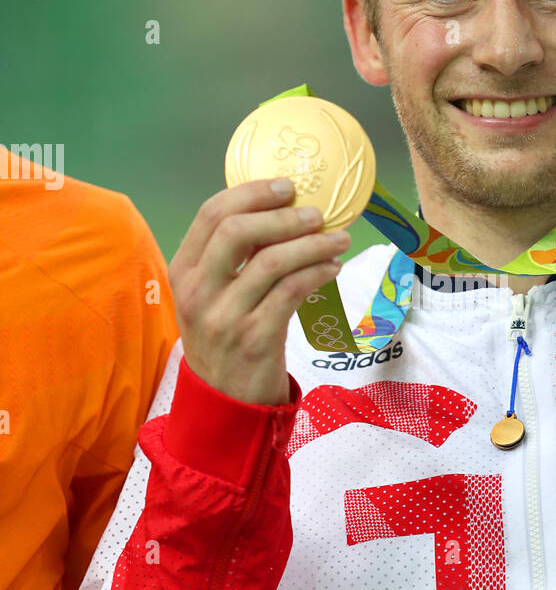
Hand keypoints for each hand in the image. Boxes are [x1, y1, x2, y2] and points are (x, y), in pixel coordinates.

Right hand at [169, 177, 349, 404]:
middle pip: (237, 231)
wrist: (225, 402)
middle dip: (283, 215)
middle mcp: (197, 292)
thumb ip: (232, 257)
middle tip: (316, 213)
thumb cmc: (225, 338)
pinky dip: (317, 272)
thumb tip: (281, 210)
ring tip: (338, 239)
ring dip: (312, 244)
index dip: (252, 193)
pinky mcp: (254, 339)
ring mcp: (224, 317)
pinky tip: (332, 267)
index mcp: (182, 271)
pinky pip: (292, 292)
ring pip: (271, 261)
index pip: (212, 214)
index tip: (287, 186)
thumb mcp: (211, 296)